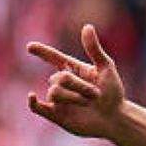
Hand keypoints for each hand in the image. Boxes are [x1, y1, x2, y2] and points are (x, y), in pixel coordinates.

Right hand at [27, 24, 125, 138]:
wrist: (115, 118)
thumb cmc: (113, 93)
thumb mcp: (106, 68)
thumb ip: (94, 49)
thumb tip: (86, 26)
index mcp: (73, 69)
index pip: (54, 58)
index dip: (42, 52)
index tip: (30, 47)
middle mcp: (63, 83)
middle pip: (60, 78)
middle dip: (79, 85)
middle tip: (96, 94)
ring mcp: (58, 99)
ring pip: (55, 92)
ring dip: (74, 97)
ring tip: (88, 103)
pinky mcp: (55, 114)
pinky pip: (38, 107)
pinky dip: (33, 103)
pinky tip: (32, 97)